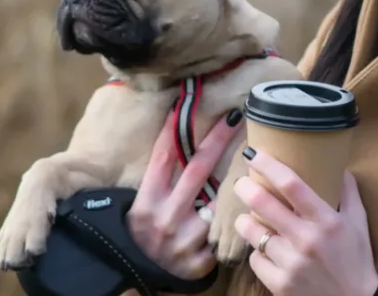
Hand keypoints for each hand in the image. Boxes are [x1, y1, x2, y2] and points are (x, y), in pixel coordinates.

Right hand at [126, 108, 243, 279]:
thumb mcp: (144, 203)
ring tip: (239, 183)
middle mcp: (164, 218)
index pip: (164, 157)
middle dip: (218, 140)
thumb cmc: (143, 232)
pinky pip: (221, 236)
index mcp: (147, 200)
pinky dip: (226, 229)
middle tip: (235, 117)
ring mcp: (182, 241)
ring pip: (216, 205)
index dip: (176, 128)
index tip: (188, 102)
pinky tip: (231, 224)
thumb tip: (177, 136)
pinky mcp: (198, 263)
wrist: (139, 275)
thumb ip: (161, 179)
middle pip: (197, 171)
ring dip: (226, 194)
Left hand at [232, 149, 377, 295]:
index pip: (292, 185)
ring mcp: (291, 264)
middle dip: (245, 188)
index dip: (268, 165)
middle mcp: (307, 240)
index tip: (253, 152)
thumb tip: (339, 164)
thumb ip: (347, 191)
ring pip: (252, 232)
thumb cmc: (356, 259)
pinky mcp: (280, 284)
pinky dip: (258, 253)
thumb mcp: (358, 222)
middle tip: (241, 183)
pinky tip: (266, 250)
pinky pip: (255, 259)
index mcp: (326, 220)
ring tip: (247, 219)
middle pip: (262, 204)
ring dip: (245, 222)